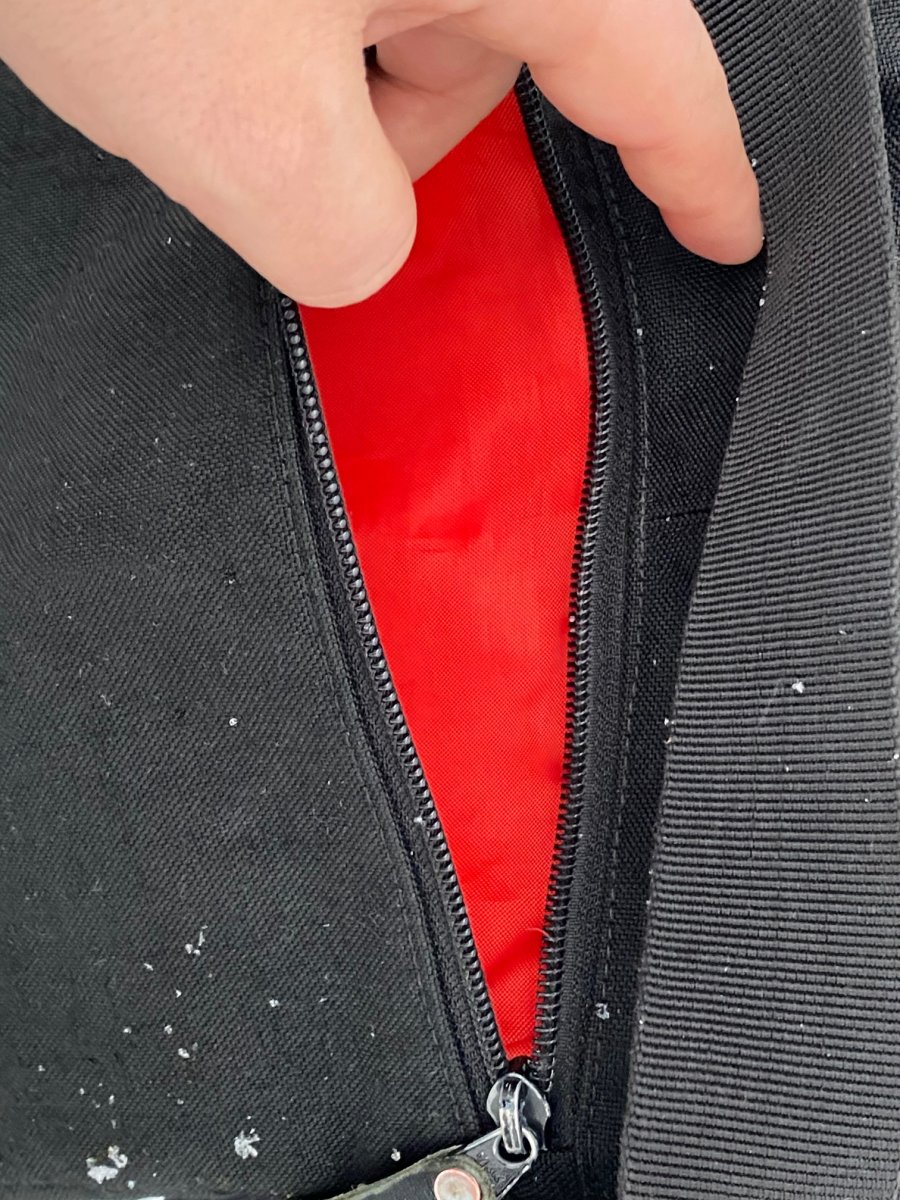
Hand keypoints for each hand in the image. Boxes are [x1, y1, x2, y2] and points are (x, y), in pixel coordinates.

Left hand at [0, 0, 762, 306]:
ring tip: (197, 55)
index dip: (699, 173)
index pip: (653, 77)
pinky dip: (269, 36)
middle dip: (392, 138)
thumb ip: (352, 236)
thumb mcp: (248, 125)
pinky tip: (192, 21)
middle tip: (277, 147)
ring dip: (305, 87)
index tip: (726, 235)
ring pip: (391, 25)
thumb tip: (367, 244)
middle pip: (491, 58)